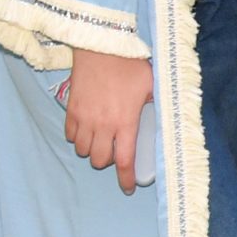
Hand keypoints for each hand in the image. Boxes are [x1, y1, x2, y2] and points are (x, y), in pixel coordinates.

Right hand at [64, 48, 153, 193]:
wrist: (101, 47)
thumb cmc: (130, 65)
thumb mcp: (152, 85)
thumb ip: (156, 104)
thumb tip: (166, 114)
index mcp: (125, 123)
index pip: (124, 161)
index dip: (125, 179)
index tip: (127, 188)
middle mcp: (102, 126)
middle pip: (99, 160)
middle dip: (107, 161)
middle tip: (115, 150)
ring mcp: (84, 119)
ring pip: (82, 150)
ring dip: (92, 149)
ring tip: (101, 139)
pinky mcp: (70, 110)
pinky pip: (70, 135)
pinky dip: (77, 137)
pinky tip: (87, 128)